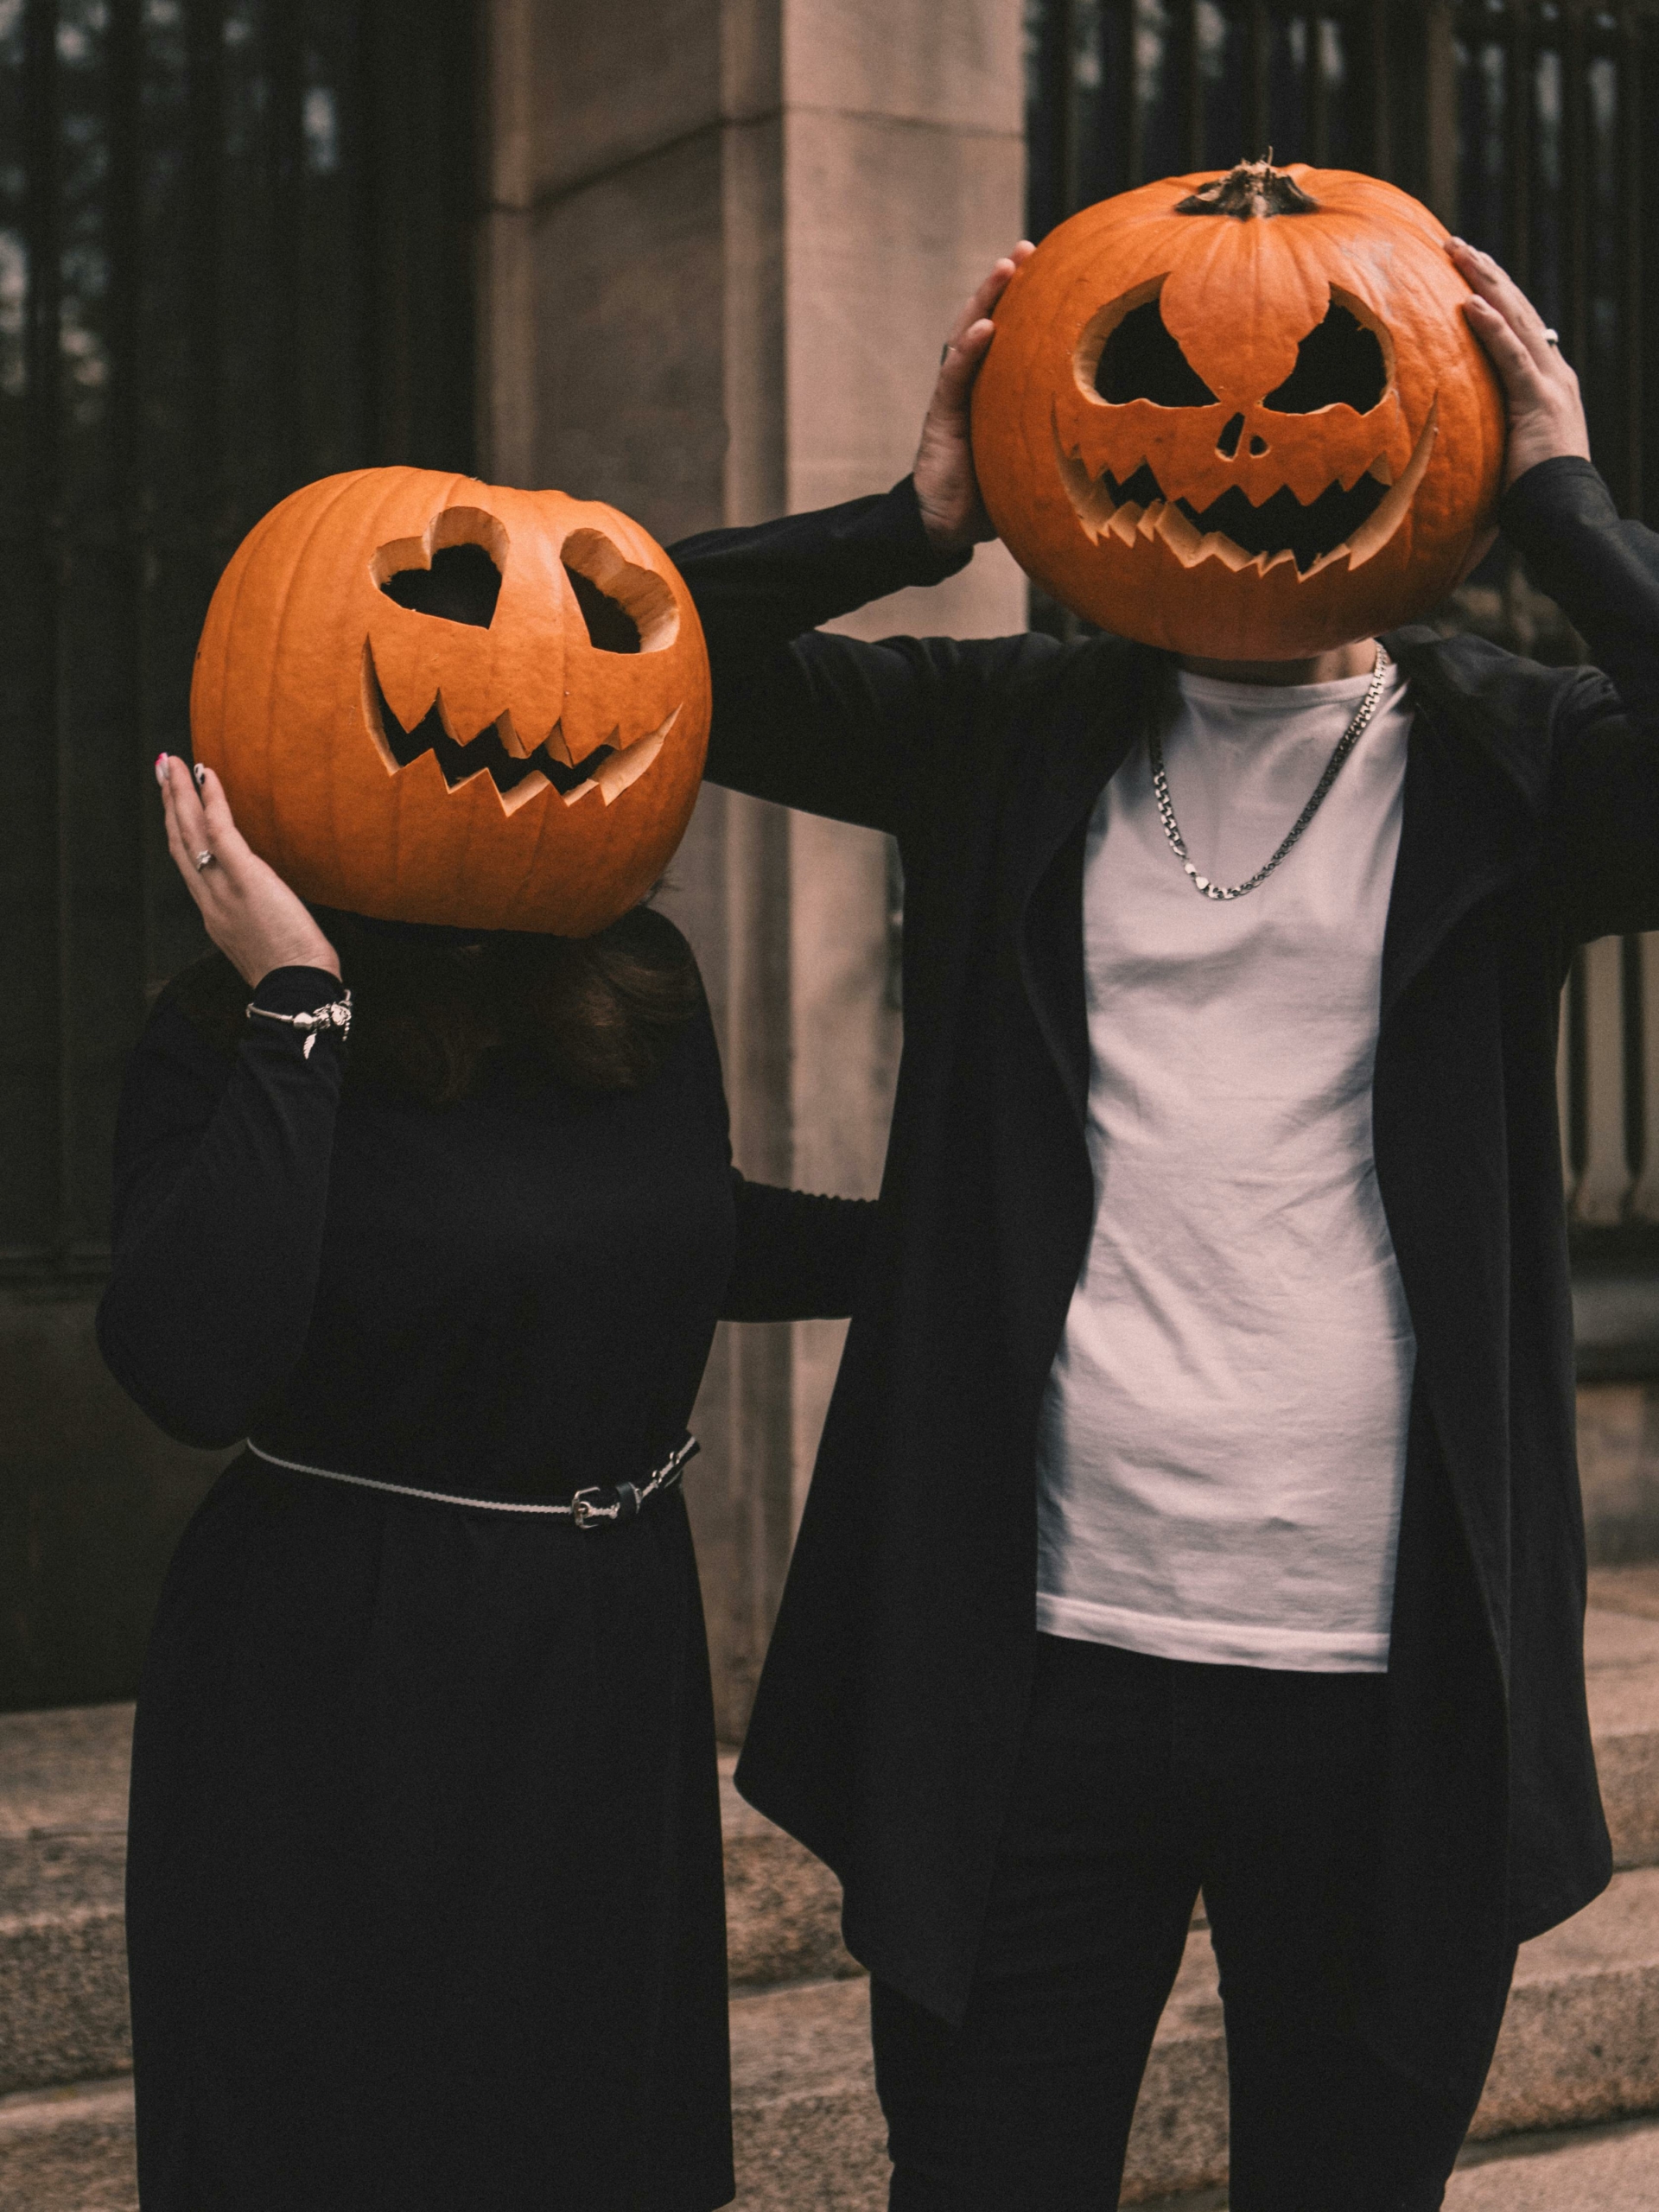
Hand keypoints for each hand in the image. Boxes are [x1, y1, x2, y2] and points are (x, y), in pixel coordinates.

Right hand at [156, 755, 339, 988]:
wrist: (296, 991)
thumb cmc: (292, 974)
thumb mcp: (262, 945)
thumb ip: (254, 921)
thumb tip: (265, 905)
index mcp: (213, 915)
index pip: (188, 865)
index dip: (178, 831)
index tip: (173, 805)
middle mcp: (209, 899)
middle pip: (180, 842)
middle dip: (170, 803)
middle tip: (162, 769)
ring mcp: (223, 888)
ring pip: (191, 832)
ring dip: (180, 793)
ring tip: (173, 763)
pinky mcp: (245, 879)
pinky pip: (222, 832)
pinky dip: (213, 801)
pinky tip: (208, 776)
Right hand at [913, 243, 1036, 552]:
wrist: (946, 527)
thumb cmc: (994, 496)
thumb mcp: (1036, 461)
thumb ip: (1065, 442)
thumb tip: (1128, 442)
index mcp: (994, 389)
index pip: (1010, 335)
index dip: (1027, 301)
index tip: (1055, 266)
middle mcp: (972, 385)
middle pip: (987, 321)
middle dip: (1005, 283)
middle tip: (1028, 248)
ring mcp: (954, 398)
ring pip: (966, 337)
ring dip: (985, 300)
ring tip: (1006, 268)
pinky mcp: (941, 418)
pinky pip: (954, 378)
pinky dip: (968, 350)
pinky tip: (985, 327)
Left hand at [1447, 238, 1591, 489]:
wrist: (1564, 514)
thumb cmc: (1532, 497)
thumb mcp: (1509, 453)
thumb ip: (1491, 432)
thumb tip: (1454, 432)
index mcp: (1547, 383)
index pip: (1519, 327)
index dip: (1494, 296)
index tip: (1467, 271)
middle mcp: (1554, 374)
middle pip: (1518, 310)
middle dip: (1487, 274)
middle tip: (1455, 244)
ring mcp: (1550, 385)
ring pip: (1517, 320)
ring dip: (1487, 284)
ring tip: (1459, 254)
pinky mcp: (1539, 402)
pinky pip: (1512, 358)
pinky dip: (1492, 328)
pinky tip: (1470, 303)